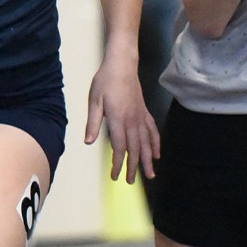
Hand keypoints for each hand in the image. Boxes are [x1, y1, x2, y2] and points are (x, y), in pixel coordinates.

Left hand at [85, 54, 158, 182]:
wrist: (122, 64)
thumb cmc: (105, 81)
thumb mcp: (94, 100)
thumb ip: (93, 123)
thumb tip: (88, 142)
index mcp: (118, 119)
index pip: (119, 147)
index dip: (118, 163)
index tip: (115, 176)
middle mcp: (132, 120)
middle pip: (135, 149)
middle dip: (133, 167)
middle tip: (130, 182)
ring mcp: (140, 116)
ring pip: (146, 142)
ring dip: (148, 160)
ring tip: (150, 174)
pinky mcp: (144, 112)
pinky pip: (153, 131)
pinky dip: (156, 143)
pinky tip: (157, 154)